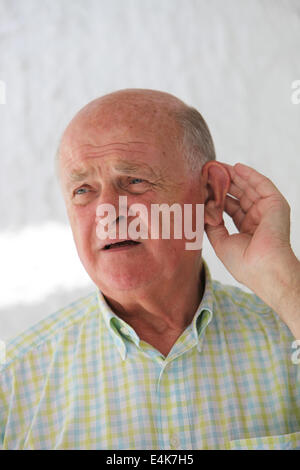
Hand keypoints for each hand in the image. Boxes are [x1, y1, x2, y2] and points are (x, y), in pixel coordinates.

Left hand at [205, 162, 299, 335]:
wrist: (263, 269)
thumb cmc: (243, 263)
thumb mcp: (220, 242)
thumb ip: (212, 224)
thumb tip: (201, 210)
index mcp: (247, 230)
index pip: (230, 208)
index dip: (216, 197)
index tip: (202, 187)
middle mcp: (258, 219)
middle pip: (238, 195)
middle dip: (223, 183)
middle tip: (208, 172)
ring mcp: (267, 211)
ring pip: (248, 188)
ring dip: (233, 176)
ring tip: (217, 166)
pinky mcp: (276, 204)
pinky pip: (262, 185)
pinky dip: (249, 175)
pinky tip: (236, 167)